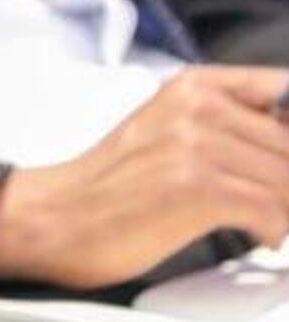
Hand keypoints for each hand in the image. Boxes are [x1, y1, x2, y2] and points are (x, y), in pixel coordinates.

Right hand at [0, 65, 288, 288]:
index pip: (284, 88)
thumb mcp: (170, 130)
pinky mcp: (195, 188)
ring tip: (260, 221)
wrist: (56, 216)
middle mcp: (197, 105)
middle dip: (286, 182)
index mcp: (194, 85)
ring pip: (288, 180)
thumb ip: (229, 124)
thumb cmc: (115, 184)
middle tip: (263, 202)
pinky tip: (253, 235)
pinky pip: (274, 211)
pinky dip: (272, 232)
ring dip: (284, 210)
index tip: (276, 160)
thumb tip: (285, 139)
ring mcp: (195, 144)